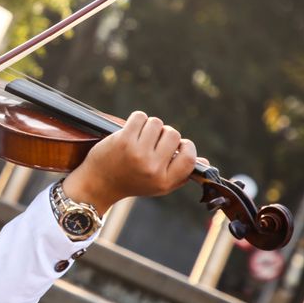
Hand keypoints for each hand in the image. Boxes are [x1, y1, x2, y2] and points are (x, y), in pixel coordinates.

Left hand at [62, 111, 207, 214]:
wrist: (98, 184)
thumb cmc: (131, 181)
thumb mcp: (158, 185)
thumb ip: (180, 173)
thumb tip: (205, 161)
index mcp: (164, 181)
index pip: (189, 157)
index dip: (186, 146)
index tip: (178, 146)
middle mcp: (152, 168)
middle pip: (173, 134)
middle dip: (164, 134)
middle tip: (152, 141)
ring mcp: (138, 154)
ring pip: (157, 123)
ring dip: (149, 126)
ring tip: (140, 137)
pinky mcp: (123, 141)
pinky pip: (140, 117)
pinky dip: (137, 119)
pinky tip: (131, 130)